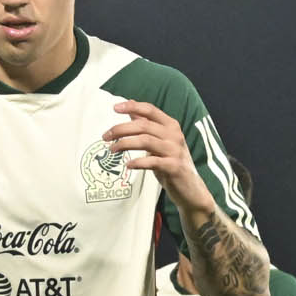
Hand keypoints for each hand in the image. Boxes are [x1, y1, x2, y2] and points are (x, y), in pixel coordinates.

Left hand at [102, 99, 210, 216]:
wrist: (190, 188)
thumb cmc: (171, 162)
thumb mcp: (160, 141)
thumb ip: (147, 124)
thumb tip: (131, 108)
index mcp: (171, 125)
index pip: (150, 110)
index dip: (132, 107)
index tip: (114, 108)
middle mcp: (174, 135)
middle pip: (143, 126)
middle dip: (121, 129)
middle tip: (105, 136)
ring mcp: (175, 151)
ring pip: (145, 141)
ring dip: (125, 144)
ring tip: (112, 150)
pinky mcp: (173, 167)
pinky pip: (152, 162)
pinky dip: (138, 162)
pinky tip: (128, 165)